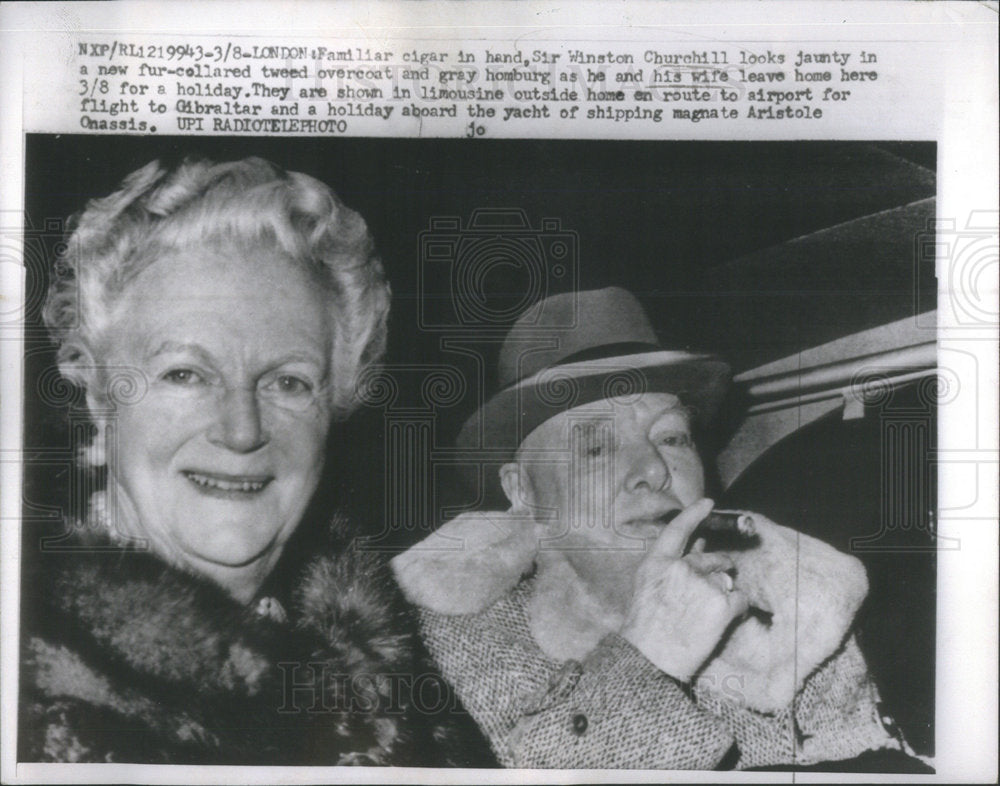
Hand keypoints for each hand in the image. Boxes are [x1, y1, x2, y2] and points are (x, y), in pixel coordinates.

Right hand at [619, 498, 749, 682]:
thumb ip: (670, 566)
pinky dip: (738, 609)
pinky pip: (740, 599)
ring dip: (724, 594)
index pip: (678, 530)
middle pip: (711, 559)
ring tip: (707, 616)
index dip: (693, 514)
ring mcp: (703, 584)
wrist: (649, 658)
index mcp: (658, 563)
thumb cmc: (647, 628)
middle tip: (712, 590)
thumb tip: (697, 547)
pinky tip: (722, 622)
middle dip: (718, 569)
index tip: (707, 503)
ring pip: (727, 580)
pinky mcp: (722, 604)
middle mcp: (681, 567)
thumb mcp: (648, 588)